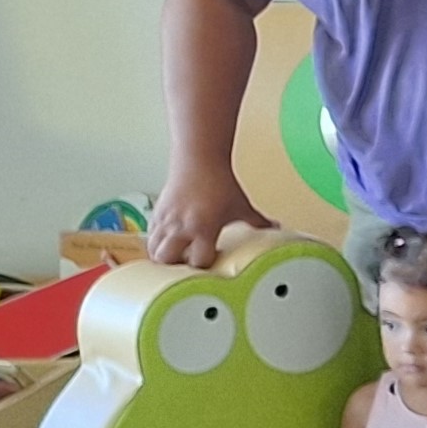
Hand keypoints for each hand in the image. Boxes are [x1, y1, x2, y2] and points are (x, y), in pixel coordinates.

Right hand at [147, 162, 270, 269]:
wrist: (200, 160)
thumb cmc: (220, 182)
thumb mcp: (241, 205)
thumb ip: (258, 221)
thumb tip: (276, 228)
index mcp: (203, 228)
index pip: (198, 261)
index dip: (205, 268)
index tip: (213, 267)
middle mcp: (181, 227)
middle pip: (167, 260)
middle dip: (177, 267)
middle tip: (188, 267)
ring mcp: (166, 220)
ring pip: (154, 250)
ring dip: (164, 258)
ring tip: (177, 259)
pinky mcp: (157, 213)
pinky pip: (150, 236)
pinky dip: (156, 244)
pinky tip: (168, 245)